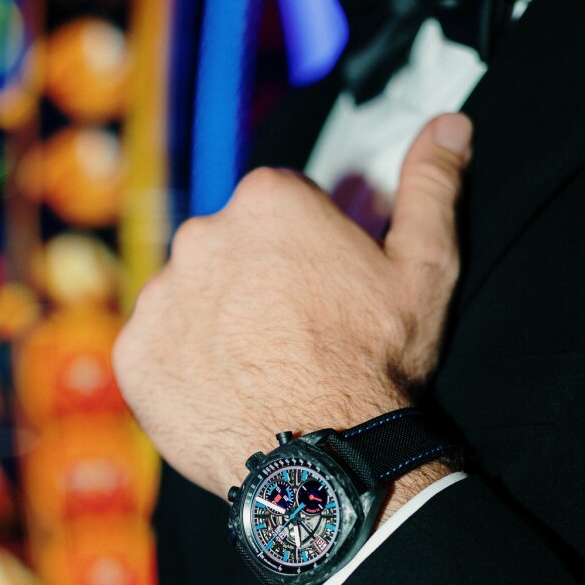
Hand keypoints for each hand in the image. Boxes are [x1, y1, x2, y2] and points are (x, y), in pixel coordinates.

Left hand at [113, 113, 471, 499]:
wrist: (321, 461)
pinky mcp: (134, 353)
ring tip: (258, 370)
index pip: (278, 211)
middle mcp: (202, 234)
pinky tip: (222, 393)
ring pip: (188, 297)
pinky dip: (180, 367)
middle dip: (253, 283)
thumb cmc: (376, 365)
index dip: (307, 254)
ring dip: (214, 323)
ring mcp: (161, 295)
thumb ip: (431, 186)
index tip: (324, 296)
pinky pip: (154, 349)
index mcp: (268, 201)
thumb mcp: (424, 271)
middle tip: (292, 337)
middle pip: (227, 249)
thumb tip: (451, 124)